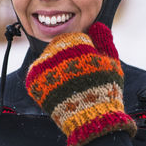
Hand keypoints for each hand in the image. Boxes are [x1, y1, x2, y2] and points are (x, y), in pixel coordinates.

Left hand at [25, 22, 136, 145]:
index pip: (74, 39)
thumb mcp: (112, 62)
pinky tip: (57, 89)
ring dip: (55, 68)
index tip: (86, 66)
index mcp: (76, 43)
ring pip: (47, 60)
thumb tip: (97, 25)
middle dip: (67, 58)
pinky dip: (45, 80)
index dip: (82, 52)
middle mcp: (56, 52)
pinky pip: (37, 74)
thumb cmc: (105, 90)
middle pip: (58, 47)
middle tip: (76, 76)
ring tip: (68, 84)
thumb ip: (104, 40)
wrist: (92, 119)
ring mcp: (43, 67)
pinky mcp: (33, 82)